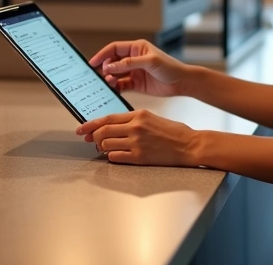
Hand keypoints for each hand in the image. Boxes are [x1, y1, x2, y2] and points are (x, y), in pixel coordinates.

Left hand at [76, 110, 200, 166]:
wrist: (189, 144)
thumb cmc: (174, 131)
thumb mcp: (152, 117)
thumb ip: (133, 120)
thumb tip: (114, 126)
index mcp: (138, 115)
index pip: (108, 118)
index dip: (92, 123)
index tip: (82, 128)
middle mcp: (136, 127)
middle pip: (104, 131)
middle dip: (93, 136)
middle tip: (88, 139)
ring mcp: (137, 143)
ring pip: (107, 144)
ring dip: (102, 147)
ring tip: (104, 147)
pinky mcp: (140, 157)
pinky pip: (116, 157)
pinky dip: (111, 156)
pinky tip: (114, 155)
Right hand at [89, 40, 190, 97]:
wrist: (182, 82)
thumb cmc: (170, 67)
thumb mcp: (150, 62)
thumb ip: (129, 63)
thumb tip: (110, 66)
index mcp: (137, 48)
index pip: (114, 48)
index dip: (102, 55)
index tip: (93, 63)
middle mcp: (134, 58)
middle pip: (113, 62)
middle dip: (104, 68)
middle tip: (97, 75)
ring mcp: (134, 71)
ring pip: (115, 74)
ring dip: (109, 78)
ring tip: (107, 82)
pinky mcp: (136, 84)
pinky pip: (121, 85)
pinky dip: (115, 87)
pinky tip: (112, 89)